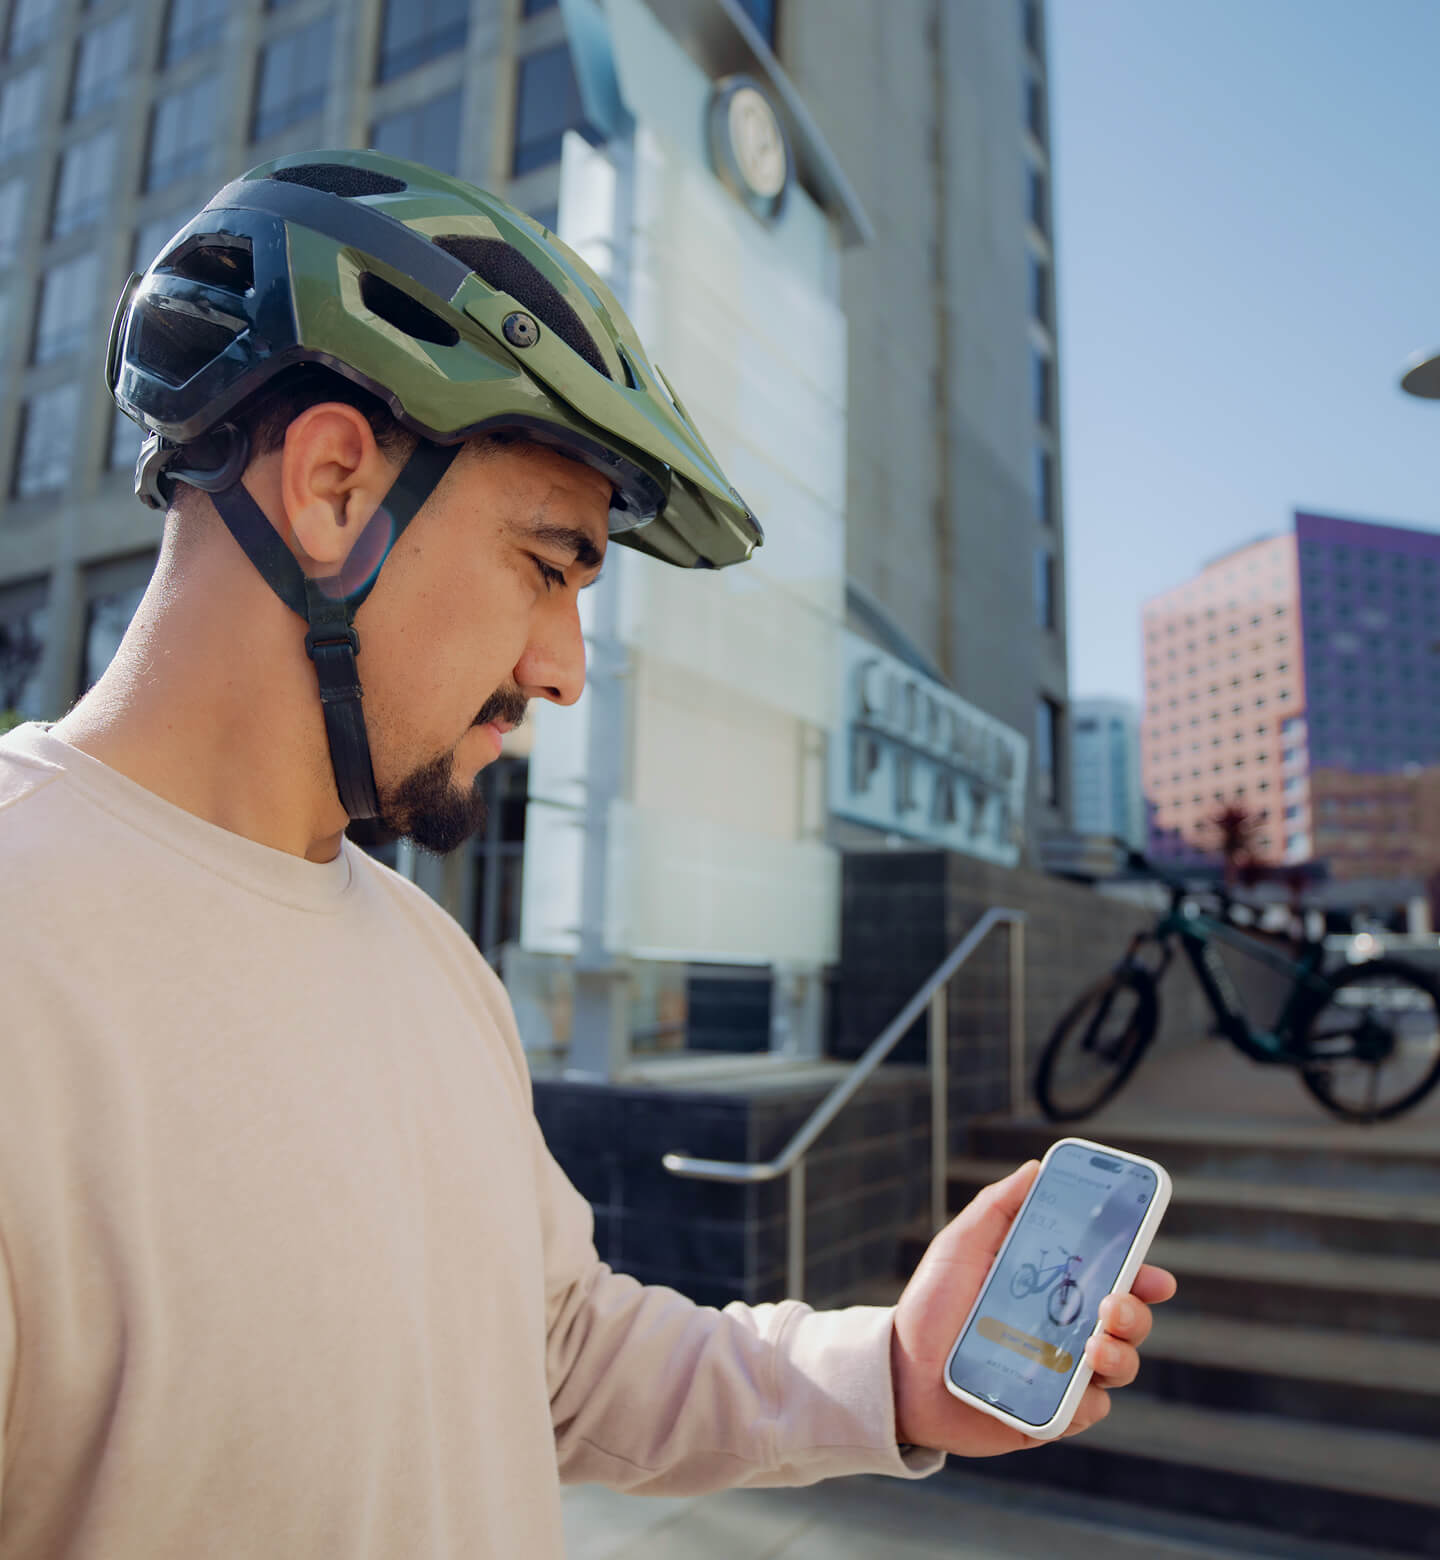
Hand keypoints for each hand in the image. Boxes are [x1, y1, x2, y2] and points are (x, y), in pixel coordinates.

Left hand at [890, 1160, 1176, 1455]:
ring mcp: (1062, 1370)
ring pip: (1120, 1364)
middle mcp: (1065, 1327)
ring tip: (1095, 1344)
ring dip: (1121, 1353)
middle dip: (1136, 1312)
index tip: (1153, 1272)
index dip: (1140, 1271)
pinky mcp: (1052, 1413)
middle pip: (1127, 1320)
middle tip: (1115, 1303)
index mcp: (1052, 1286)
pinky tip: (1074, 1381)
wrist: (900, 1372)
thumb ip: (999, 1207)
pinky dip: (1089, 1396)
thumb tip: (1036, 1168)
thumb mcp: (962, 1245)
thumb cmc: (932, 1305)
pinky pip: (1089, 1408)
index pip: (1111, 1275)